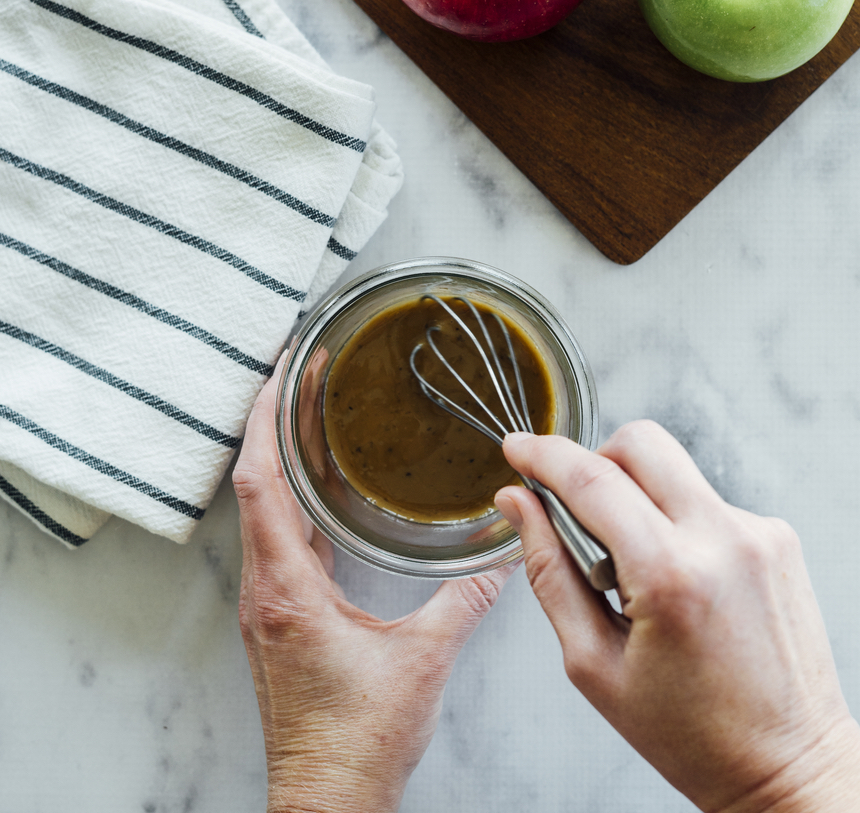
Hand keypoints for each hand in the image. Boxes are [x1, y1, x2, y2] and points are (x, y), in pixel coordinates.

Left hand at [233, 352, 514, 812]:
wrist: (327, 800)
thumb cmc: (358, 741)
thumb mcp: (422, 661)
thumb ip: (464, 600)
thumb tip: (503, 554)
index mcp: (286, 589)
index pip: (260, 482)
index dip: (266, 420)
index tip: (282, 372)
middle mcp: (265, 588)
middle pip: (254, 483)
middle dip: (272, 421)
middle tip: (299, 373)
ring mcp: (268, 601)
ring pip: (262, 508)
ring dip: (280, 456)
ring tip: (307, 411)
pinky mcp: (280, 614)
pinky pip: (278, 535)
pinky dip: (292, 495)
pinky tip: (319, 484)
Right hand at [495, 421, 859, 812]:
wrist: (789, 767)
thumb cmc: (691, 734)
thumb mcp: (592, 663)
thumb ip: (548, 571)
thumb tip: (518, 505)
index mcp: (671, 575)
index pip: (591, 480)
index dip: (542, 456)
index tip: (518, 448)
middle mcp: (724, 539)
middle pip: (640, 443)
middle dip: (595, 461)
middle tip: (578, 511)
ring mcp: (759, 533)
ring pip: (672, 469)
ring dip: (636, 498)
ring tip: (634, 569)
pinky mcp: (777, 538)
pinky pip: (704, 500)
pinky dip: (674, 521)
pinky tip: (675, 578)